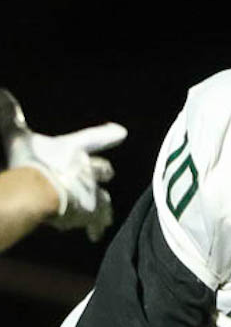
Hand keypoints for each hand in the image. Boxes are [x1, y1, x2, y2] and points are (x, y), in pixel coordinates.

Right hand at [0, 88, 126, 240]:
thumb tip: (2, 92)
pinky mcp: (91, 214)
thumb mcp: (18, 138)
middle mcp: (88, 170)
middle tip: (108, 174)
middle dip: (104, 172)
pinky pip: (97, 222)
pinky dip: (95, 227)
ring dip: (104, 204)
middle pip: (103, 171)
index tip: (122, 132)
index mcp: (73, 149)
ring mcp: (92, 193)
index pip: (94, 138)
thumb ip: (11, 118)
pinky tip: (96, 234)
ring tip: (106, 214)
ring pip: (105, 199)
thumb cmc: (31, 164)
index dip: (108, 134)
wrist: (42, 193)